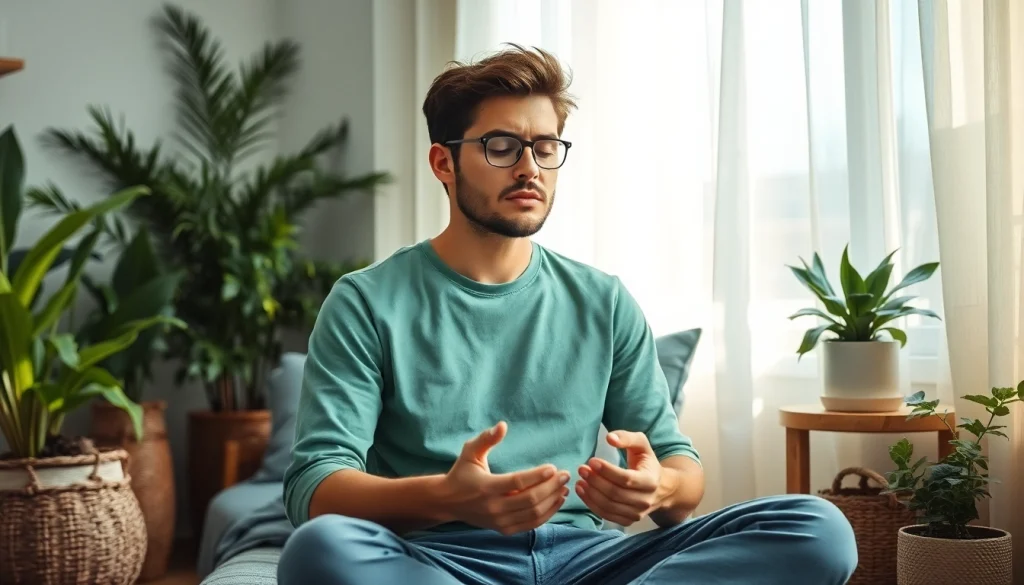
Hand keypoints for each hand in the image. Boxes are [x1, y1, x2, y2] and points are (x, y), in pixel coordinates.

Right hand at [442, 421, 570, 534]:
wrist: (448, 501)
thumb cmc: (462, 472)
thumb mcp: (470, 452)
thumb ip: (486, 438)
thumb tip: (502, 425)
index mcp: (486, 487)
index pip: (517, 482)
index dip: (537, 475)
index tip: (553, 467)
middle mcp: (493, 507)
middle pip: (530, 499)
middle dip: (551, 487)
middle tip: (565, 475)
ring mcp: (499, 521)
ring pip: (533, 514)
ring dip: (553, 500)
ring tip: (564, 487)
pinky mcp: (504, 529)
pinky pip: (531, 524)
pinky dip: (547, 514)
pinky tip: (557, 500)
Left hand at [576, 430, 666, 526]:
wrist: (659, 488)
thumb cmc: (646, 463)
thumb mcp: (641, 445)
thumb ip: (627, 438)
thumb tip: (609, 438)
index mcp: (650, 481)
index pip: (626, 479)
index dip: (606, 471)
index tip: (591, 461)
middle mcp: (645, 500)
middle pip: (615, 494)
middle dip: (595, 481)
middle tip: (582, 469)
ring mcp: (637, 513)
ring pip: (609, 506)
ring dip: (590, 494)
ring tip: (579, 481)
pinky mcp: (628, 521)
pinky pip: (606, 515)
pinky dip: (591, 504)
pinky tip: (583, 492)